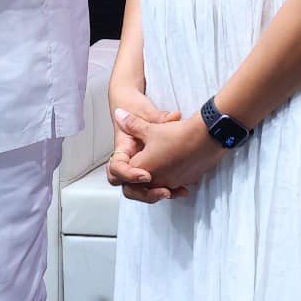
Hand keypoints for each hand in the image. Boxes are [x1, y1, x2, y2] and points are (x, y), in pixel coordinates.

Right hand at [105, 89, 183, 203]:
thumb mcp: (147, 112)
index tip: (145, 175)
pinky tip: (183, 188)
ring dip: (156, 194)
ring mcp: (140, 168)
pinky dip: (166, 190)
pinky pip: (155, 186)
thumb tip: (174, 116)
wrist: (132, 105)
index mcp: (123, 149)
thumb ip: (160, 118)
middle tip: (162, 191)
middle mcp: (129, 162)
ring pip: (142, 190)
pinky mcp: (152, 170)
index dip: (129, 175)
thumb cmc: (134, 107)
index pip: (117, 168)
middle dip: (144, 193)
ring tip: (175, 192)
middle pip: (128, 187)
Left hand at [115, 108, 227, 198]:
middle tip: (141, 171)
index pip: (126, 178)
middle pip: (142, 188)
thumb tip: (119, 115)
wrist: (205, 137)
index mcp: (143, 169)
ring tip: (158, 167)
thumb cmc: (177, 134)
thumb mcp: (150, 127)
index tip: (132, 161)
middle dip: (140, 181)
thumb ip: (132, 124)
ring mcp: (173, 182)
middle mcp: (157, 180)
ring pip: (159, 187)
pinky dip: (171, 179)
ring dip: (157, 181)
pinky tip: (174, 168)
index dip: (126, 171)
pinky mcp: (186, 181)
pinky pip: (175, 184)